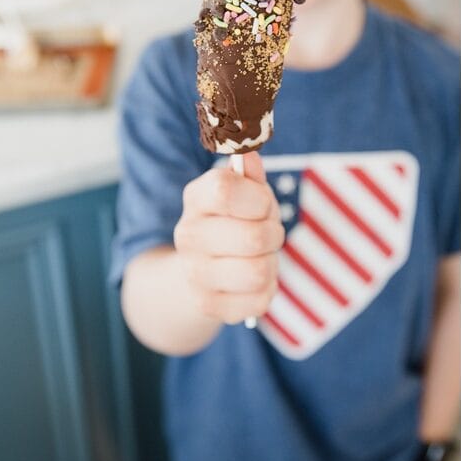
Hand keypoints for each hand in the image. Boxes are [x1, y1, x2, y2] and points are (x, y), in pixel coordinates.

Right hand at [173, 152, 284, 324]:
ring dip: (271, 263)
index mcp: (196, 198)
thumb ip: (250, 174)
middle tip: (266, 233)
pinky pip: (259, 300)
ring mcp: (195, 274)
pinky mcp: (209, 305)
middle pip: (253, 237)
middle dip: (273, 234)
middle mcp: (188, 235)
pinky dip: (267, 290)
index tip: (262, 204)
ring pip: (258, 272)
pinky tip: (253, 281)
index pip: (226, 189)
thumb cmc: (235, 221)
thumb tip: (250, 156)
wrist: (201, 270)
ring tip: (260, 257)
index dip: (258, 198)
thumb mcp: (245, 192)